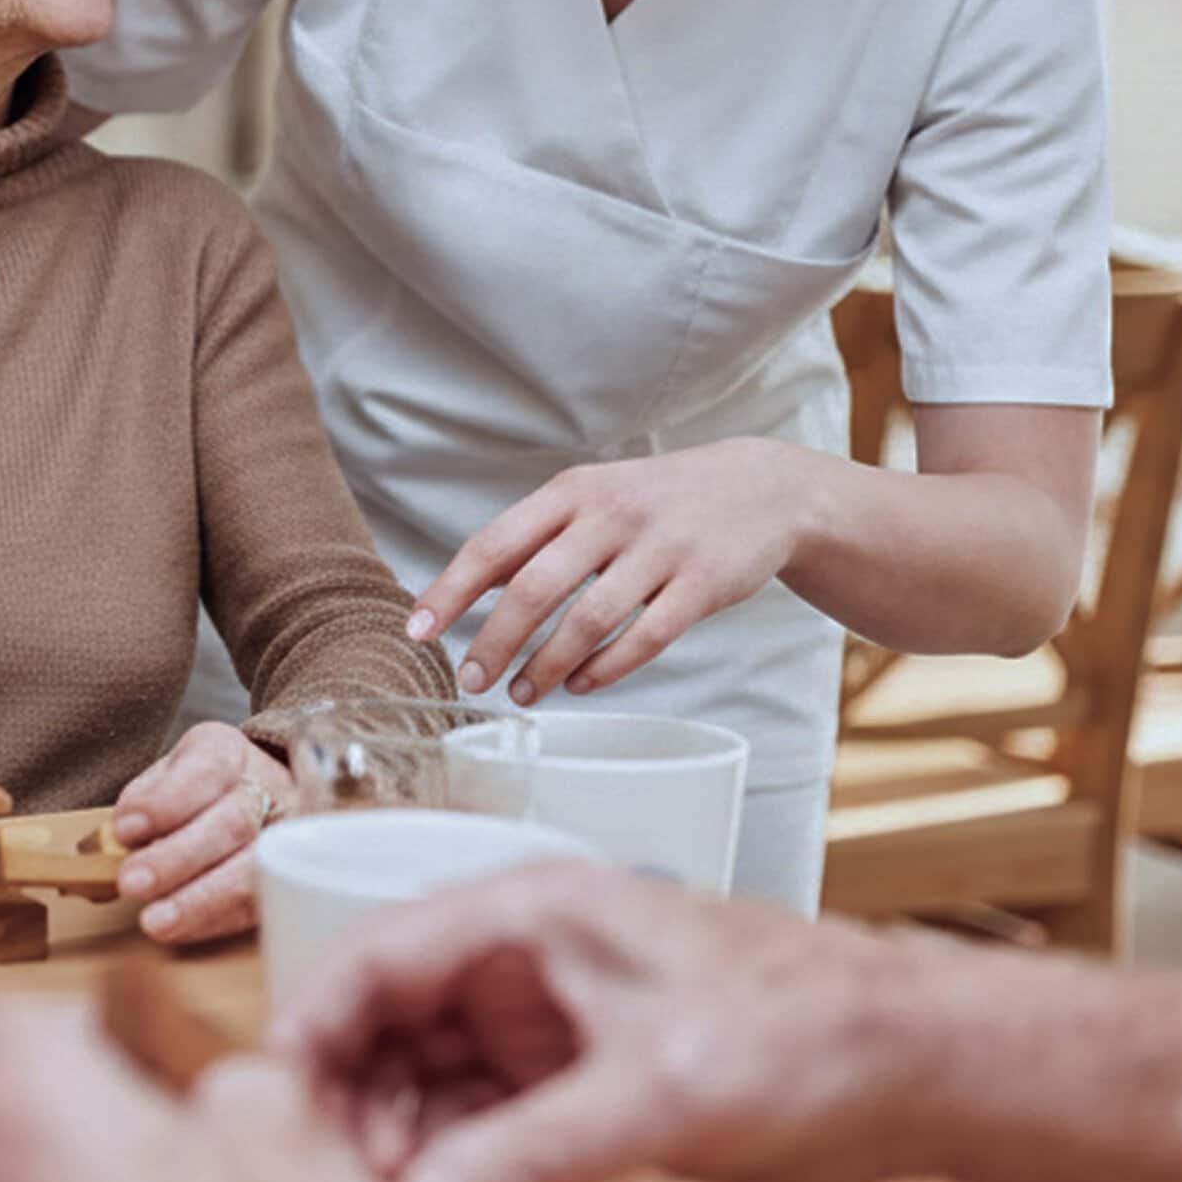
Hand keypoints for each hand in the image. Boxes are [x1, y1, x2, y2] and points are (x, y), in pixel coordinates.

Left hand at [111, 721, 295, 945]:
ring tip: (156, 920)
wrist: (254, 802)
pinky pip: (256, 905)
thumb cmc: (197, 793)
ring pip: (252, 869)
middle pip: (233, 822)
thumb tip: (122, 834)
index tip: (127, 829)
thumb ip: (144, 800)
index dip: (168, 801)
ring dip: (200, 900)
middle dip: (178, 856)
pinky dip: (214, 921)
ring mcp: (285, 837)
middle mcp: (266, 789)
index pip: (208, 769)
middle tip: (132, 881)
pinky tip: (180, 929)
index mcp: (228, 752)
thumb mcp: (165, 778)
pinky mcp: (287, 880)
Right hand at [273, 861, 925, 1181]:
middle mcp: (531, 959)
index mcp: (537, 912)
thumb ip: (530, 1154)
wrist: (910, 1068)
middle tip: (331, 1175)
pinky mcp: (585, 1079)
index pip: (386, 949)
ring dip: (398, 1131)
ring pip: (431, 1070)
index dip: (319, 1019)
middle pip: (395, 1011)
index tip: (273, 1098)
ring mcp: (556, 1020)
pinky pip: (484, 1116)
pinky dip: (453, 1158)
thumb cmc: (805, 1028)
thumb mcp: (658, 1093)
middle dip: (352, 1090)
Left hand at [411, 438, 808, 699]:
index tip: (418, 631)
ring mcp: (661, 548)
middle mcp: (612, 515)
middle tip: (470, 681)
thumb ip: (536, 537)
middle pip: (535, 588)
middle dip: (494, 642)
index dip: (452, 591)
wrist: (763, 489)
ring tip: (522, 693)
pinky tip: (580, 685)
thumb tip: (467, 589)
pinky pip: (645, 638)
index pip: (496, 543)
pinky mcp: (702, 584)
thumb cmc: (657, 501)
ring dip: (546, 665)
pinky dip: (605, 669)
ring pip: (588, 620)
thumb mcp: (594, 497)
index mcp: (574, 492)